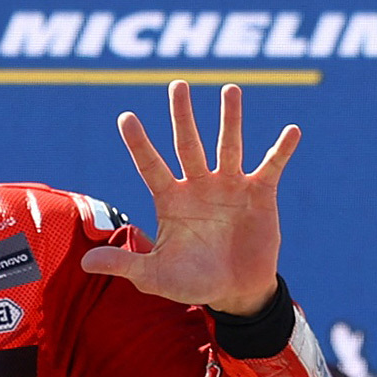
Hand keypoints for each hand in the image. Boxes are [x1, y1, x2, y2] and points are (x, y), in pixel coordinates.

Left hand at [80, 80, 298, 315]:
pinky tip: (292, 131)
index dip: (139, 143)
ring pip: (228, 146)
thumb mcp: (154, 275)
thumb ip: (124, 264)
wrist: (234, 292)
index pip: (150, 165)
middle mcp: (198, 185)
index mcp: (169, 200)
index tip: (125, 117)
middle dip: (182, 115)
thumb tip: (84, 263)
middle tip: (177, 84)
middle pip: (187, 144)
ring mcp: (230, 187)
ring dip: (230, 119)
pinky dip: (281, 150)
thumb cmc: (191, 281)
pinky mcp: (260, 194)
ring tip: (230, 89)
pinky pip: (271, 167)